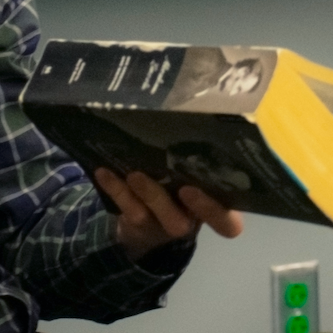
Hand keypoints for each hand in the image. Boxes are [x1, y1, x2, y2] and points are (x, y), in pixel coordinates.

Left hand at [94, 168, 243, 261]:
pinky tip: (104, 171)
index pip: (227, 224)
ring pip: (156, 216)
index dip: (215, 211)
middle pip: (186, 222)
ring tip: (135, 174)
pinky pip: (128, 209)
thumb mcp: (195, 169)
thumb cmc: (182, 179)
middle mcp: (189, 220)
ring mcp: (161, 225)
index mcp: (212, 208)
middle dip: (181, 205)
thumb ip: (200, 153)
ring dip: (148, 194)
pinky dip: (116, 189)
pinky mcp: (138, 224)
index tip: (200, 188)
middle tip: (183, 187)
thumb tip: (202, 107)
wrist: (147, 215)